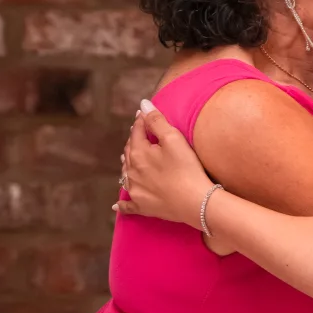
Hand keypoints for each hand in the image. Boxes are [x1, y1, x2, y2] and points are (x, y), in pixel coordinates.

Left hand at [115, 100, 210, 229]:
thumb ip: (156, 121)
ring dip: (127, 165)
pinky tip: (117, 205)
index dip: (141, 120)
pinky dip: (122, 204)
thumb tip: (143, 104)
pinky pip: (127, 206)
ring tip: (128, 160)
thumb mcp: (173, 139)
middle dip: (134, 141)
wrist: (195, 202)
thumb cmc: (187, 169)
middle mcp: (131, 172)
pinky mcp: (142, 207)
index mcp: (138, 153)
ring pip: (126, 174)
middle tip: (138, 133)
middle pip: (129, 152)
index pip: (136, 131)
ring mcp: (135, 191)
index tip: (144, 113)